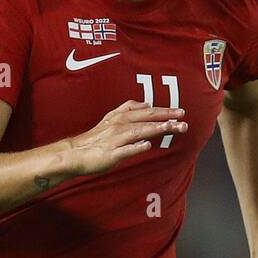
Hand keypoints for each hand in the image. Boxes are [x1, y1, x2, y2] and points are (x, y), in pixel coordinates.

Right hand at [65, 100, 187, 177]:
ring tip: (171, 128)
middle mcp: (119, 125)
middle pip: (146, 120)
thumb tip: (147, 104)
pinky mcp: (110, 154)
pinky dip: (135, 147)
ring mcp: (115, 140)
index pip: (147, 112)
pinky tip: (147, 145)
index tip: (181, 112)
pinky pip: (124, 150)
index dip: (164, 111)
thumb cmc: (96, 138)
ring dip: (156, 129)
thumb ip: (129, 109)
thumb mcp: (112, 118)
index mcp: (121, 117)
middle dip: (166, 118)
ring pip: (138, 132)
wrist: (75, 153)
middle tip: (183, 119)